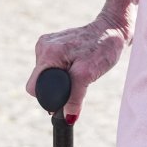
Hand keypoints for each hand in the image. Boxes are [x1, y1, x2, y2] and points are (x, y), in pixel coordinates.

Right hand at [26, 1, 134, 122]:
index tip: (65, 100)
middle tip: (77, 83)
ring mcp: (46, 44)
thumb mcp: (89, 74)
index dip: (47, 99)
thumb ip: (75, 96)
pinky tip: (75, 65)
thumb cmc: (103, 48)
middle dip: (55, 89)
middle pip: (39, 82)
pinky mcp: (53, 44)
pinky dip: (62, 72)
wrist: (112, 29)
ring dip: (60, 80)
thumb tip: (68, 118)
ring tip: (78, 71)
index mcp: (47, 53)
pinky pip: (51, 67)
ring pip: (45, 75)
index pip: (33, 87)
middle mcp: (43, 47)